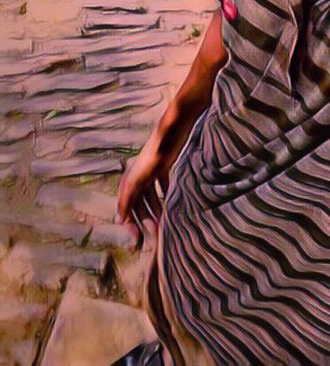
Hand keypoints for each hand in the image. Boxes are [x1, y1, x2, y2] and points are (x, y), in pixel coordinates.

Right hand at [116, 129, 171, 243]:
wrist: (174, 128)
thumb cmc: (158, 150)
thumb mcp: (142, 175)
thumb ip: (129, 195)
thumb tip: (118, 219)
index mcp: (130, 179)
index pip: (126, 206)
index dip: (130, 222)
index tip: (137, 238)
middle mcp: (137, 175)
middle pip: (139, 203)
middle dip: (145, 218)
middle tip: (155, 233)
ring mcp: (150, 170)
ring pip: (150, 196)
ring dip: (156, 209)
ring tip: (164, 223)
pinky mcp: (163, 164)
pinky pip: (161, 185)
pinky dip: (165, 195)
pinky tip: (171, 203)